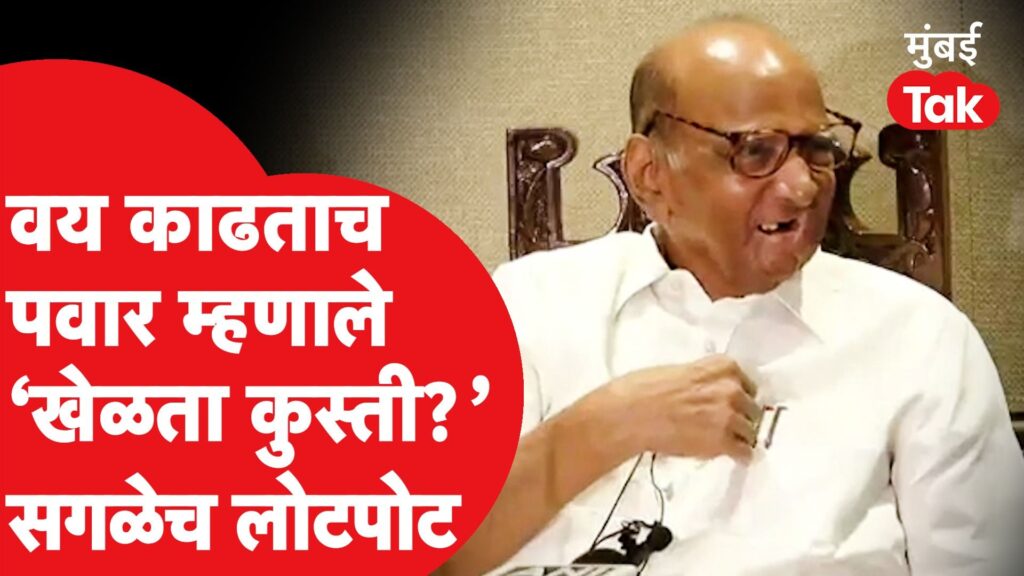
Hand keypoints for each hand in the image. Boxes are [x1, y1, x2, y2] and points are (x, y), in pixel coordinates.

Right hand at [602, 355, 761, 461]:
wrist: (630, 415)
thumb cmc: (643, 389)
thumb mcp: (680, 371)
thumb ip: (703, 379)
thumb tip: (708, 392)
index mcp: (721, 367)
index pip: (747, 382)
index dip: (738, 394)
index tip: (731, 402)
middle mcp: (731, 389)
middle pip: (752, 407)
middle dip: (741, 415)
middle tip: (724, 423)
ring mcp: (729, 416)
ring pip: (750, 431)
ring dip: (740, 436)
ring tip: (726, 441)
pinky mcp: (723, 442)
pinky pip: (745, 452)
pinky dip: (739, 455)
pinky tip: (731, 455)